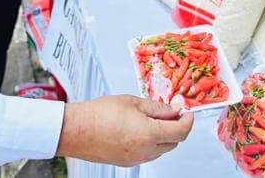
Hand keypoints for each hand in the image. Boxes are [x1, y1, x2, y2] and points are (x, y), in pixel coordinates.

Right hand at [56, 95, 193, 166]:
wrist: (76, 130)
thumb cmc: (100, 113)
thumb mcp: (133, 102)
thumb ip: (157, 107)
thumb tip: (174, 110)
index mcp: (150, 134)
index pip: (181, 131)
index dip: (188, 120)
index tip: (187, 112)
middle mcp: (145, 151)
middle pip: (173, 142)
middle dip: (176, 126)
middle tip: (170, 111)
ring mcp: (136, 159)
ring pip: (161, 149)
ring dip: (163, 135)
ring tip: (151, 118)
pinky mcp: (127, 162)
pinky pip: (147, 154)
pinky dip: (150, 142)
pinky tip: (139, 128)